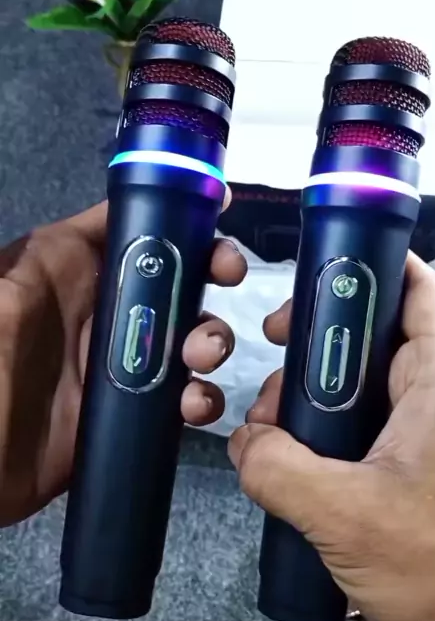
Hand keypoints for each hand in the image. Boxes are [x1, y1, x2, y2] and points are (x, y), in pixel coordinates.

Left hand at [0, 193, 245, 526]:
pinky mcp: (137, 414)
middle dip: (212, 273)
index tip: (218, 218)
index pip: (141, 233)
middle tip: (227, 276)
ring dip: (211, 339)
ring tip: (199, 356)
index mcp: (77, 273)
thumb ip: (57, 247)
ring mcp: (126, 365)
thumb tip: (117, 205)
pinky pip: (186, 399)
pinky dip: (202, 400)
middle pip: (179, 281)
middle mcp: (107, 313)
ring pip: (192, 338)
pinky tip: (191, 406)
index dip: (183, 222)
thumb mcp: (10, 288)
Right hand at [229, 253, 434, 620]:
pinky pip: (364, 420)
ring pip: (364, 378)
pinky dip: (328, 427)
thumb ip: (279, 470)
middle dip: (320, 338)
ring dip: (315, 392)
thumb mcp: (346, 515)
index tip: (328, 266)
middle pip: (377, 331)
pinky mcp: (416, 459)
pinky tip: (293, 453)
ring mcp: (430, 428)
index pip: (420, 291)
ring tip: (275, 426)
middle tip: (277, 348)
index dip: (379, 265)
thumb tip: (244, 444)